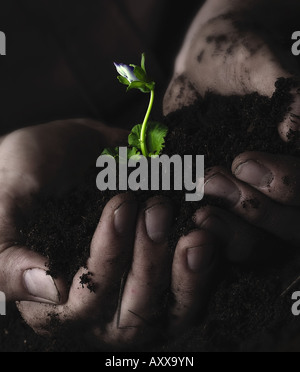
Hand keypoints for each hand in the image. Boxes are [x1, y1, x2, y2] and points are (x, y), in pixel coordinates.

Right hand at [0, 120, 217, 348]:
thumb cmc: (28, 173)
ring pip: (170, 309)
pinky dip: (207, 263)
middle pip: (134, 315)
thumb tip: (47, 287)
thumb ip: (8, 249)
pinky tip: (209, 230)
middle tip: (156, 209)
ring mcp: (136, 287)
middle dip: (149, 263)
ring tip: (192, 223)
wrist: (70, 150)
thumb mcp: (6, 199)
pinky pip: (195, 285)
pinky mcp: (166, 269)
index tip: (120, 207)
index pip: (85, 307)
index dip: (106, 263)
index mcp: (55, 299)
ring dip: (184, 269)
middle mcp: (99, 304)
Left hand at [163, 0, 299, 261]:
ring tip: (197, 213)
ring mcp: (247, 200)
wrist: (200, 69)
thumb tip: (296, 130)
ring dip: (229, 232)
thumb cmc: (237, 58)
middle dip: (253, 211)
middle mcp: (279, 189)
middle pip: (286, 228)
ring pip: (254, 242)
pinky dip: (200, 234)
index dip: (286, 186)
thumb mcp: (260, 65)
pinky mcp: (214, 203)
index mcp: (297, 161)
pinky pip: (216, 234)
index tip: (244, 162)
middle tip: (213, 180)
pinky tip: (179, 222)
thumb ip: (285, 92)